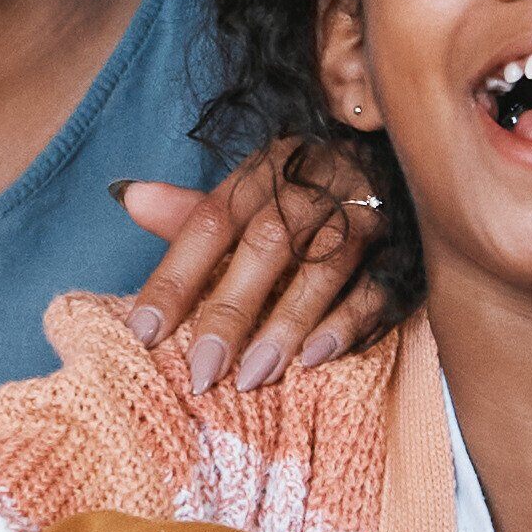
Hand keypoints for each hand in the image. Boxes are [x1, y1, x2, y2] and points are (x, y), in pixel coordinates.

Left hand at [116, 139, 399, 392]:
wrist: (401, 154)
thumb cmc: (309, 186)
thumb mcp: (254, 189)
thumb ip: (193, 209)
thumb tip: (128, 198)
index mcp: (266, 174)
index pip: (210, 222)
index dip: (175, 276)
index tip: (142, 331)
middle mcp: (312, 188)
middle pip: (265, 245)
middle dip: (230, 311)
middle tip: (201, 371)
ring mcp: (363, 213)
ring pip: (321, 267)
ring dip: (284, 324)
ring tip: (251, 378)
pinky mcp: (403, 246)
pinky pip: (377, 285)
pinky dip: (346, 322)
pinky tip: (315, 357)